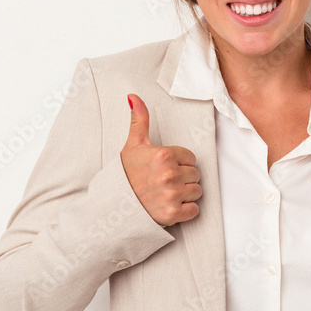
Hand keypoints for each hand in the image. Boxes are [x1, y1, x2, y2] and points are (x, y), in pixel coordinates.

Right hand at [120, 94, 201, 226]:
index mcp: (163, 155)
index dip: (179, 163)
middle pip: (195, 175)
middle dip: (183, 179)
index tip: (164, 168)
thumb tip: (133, 96)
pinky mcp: (173, 214)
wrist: (114, 206)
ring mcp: (172, 195)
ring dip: (185, 195)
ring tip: (167, 194)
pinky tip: (170, 206)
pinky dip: (185, 211)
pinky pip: (194, 210)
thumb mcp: (133, 144)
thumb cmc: (125, 174)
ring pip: (197, 192)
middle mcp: (169, 174)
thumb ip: (139, 119)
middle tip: (165, 182)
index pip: (190, 157)